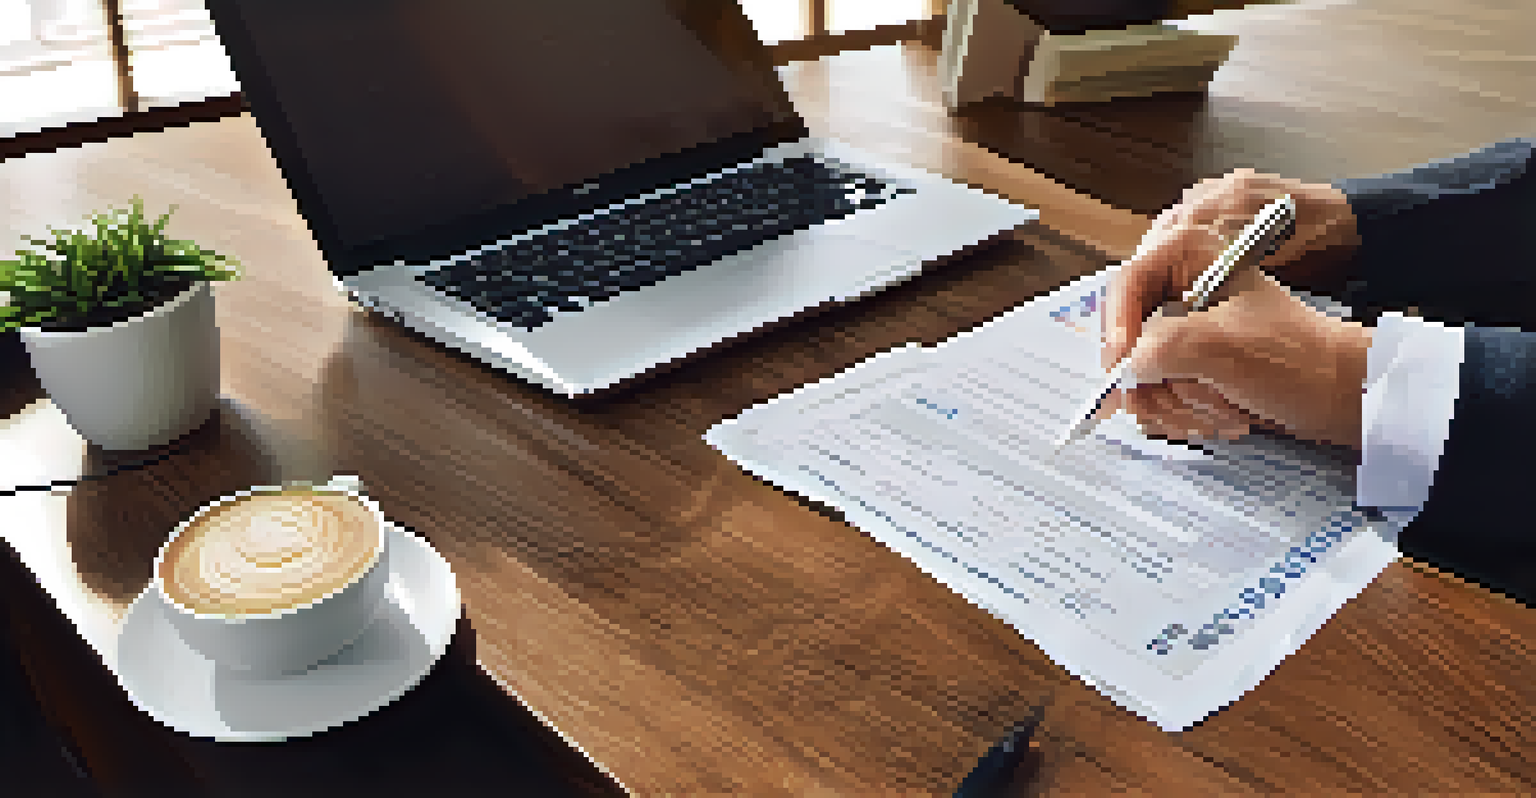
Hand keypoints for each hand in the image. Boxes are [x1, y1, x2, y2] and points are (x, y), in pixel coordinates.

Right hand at [1097, 265, 1372, 449]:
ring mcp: (1184, 329)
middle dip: (1156, 379)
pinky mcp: (1189, 364)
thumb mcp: (1219, 347)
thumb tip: (1122, 370)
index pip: (1123, 286)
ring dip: (1176, 403)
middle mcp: (1180, 288)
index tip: (1122, 370)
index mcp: (1189, 256)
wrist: (1340, 394)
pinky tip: (1221, 415)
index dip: (1116, 330)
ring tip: (1221, 408)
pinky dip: (1184, 413)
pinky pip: (1157, 394)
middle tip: (1190, 397)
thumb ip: (1156, 349)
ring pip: (1138, 374)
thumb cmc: (1296, 360)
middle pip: (1126, 337)